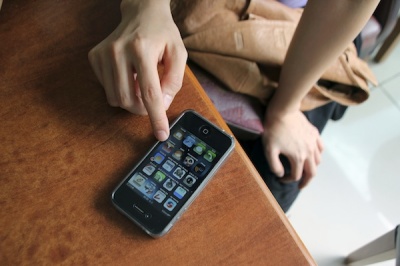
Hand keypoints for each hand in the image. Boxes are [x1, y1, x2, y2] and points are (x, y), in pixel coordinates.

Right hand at [88, 0, 186, 140]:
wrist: (141, 12)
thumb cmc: (163, 34)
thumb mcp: (179, 54)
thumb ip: (174, 81)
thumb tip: (161, 106)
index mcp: (141, 49)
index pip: (149, 94)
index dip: (156, 118)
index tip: (161, 135)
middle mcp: (118, 51)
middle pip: (129, 100)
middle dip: (143, 109)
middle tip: (153, 101)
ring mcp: (102, 54)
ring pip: (115, 99)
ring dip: (131, 100)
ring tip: (141, 83)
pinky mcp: (94, 57)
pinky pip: (107, 90)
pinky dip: (120, 90)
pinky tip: (129, 76)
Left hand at [262, 108, 322, 188]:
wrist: (282, 110)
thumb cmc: (273, 130)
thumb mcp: (269, 149)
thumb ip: (274, 165)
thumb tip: (280, 174)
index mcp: (297, 157)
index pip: (296, 176)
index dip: (288, 180)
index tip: (281, 179)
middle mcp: (308, 151)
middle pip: (312, 172)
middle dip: (306, 181)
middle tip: (301, 186)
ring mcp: (313, 142)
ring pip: (318, 160)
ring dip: (313, 168)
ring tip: (306, 171)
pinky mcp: (314, 133)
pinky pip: (321, 147)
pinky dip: (318, 154)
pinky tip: (313, 154)